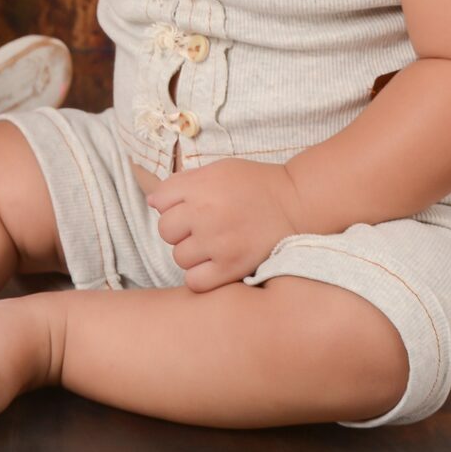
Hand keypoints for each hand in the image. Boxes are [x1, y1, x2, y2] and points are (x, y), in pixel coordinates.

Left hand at [144, 159, 306, 292]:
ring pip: (179, 257)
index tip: (188, 207)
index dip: (172, 204)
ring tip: (213, 245)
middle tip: (202, 228)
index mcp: (201, 187)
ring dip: (191, 254)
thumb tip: (153, 200)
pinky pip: (194, 281)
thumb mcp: (219, 170)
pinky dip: (200, 277)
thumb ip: (184, 182)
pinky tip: (214, 266)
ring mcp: (218, 243)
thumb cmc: (256, 185)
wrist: (297, 204)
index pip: (160, 200)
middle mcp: (206, 214)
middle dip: (180, 229)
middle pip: (166, 230)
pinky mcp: (232, 267)